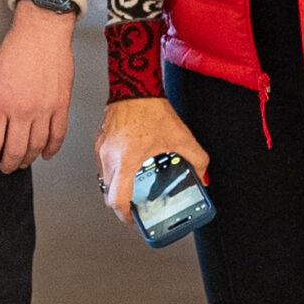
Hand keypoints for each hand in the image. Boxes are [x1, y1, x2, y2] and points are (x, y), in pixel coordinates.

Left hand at [0, 0, 76, 171]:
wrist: (42, 34)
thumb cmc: (14, 51)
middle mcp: (21, 110)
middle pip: (14, 150)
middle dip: (8, 164)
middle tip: (5, 167)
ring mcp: (43, 109)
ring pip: (37, 147)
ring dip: (28, 159)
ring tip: (23, 161)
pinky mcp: (61, 106)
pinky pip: (58, 135)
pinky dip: (52, 149)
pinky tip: (46, 154)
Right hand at [94, 95, 208, 225]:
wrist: (135, 85)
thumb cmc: (150, 109)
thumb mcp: (180, 137)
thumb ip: (197, 159)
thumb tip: (204, 175)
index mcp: (125, 161)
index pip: (116, 200)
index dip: (125, 215)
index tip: (133, 218)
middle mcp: (108, 157)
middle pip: (109, 193)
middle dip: (122, 203)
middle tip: (136, 206)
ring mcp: (101, 149)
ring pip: (104, 179)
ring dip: (117, 187)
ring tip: (133, 185)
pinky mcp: (100, 140)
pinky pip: (103, 164)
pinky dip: (114, 170)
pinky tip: (129, 163)